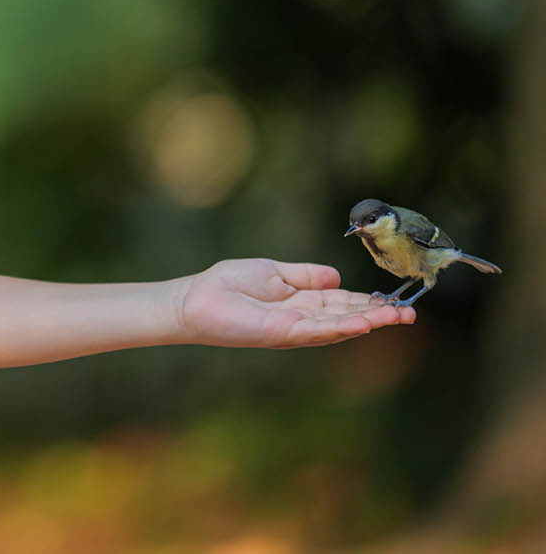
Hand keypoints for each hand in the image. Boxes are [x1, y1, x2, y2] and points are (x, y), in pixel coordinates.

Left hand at [175, 258, 414, 348]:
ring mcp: (294, 328)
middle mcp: (303, 318)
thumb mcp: (275, 273)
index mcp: (302, 302)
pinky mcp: (282, 333)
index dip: (369, 301)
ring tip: (396, 317)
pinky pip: (316, 330)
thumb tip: (337, 276)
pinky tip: (362, 322)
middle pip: (348, 317)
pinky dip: (340, 326)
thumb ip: (306, 276)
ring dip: (368, 322)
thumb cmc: (229, 285)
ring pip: (338, 326)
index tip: (396, 301)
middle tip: (410, 314)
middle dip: (379, 316)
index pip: (343, 302)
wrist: (197, 299)